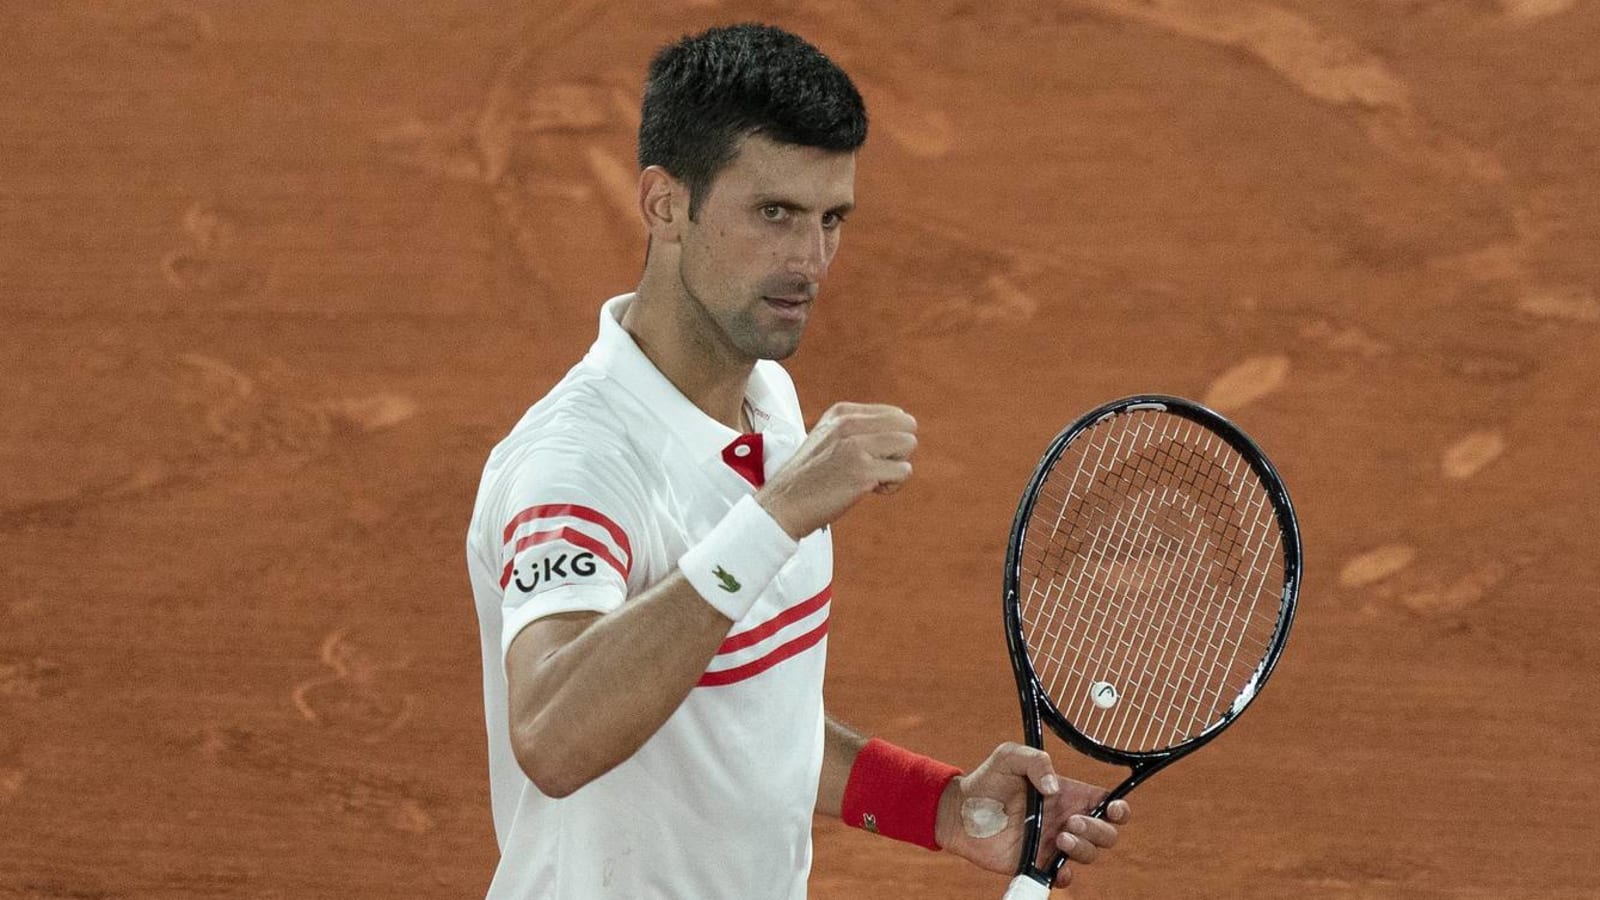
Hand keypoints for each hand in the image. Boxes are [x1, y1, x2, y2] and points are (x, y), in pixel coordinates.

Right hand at [756, 402, 916, 537]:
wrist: (783, 505)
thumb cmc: (810, 478)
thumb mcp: (829, 437)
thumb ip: (859, 428)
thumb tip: (904, 430)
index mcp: (842, 412)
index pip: (895, 414)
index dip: (889, 439)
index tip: (867, 455)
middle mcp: (849, 423)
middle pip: (908, 425)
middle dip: (898, 449)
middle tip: (875, 466)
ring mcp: (855, 446)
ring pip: (909, 444)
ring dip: (896, 467)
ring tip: (870, 477)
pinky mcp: (862, 471)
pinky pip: (904, 471)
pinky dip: (891, 486)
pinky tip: (868, 490)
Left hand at [936, 742, 1129, 889]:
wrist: (958, 811)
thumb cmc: (987, 781)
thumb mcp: (1010, 757)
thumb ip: (1036, 761)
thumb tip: (1054, 789)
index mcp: (1066, 795)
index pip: (1106, 804)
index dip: (1119, 809)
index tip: (1113, 809)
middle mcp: (1065, 820)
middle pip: (1106, 834)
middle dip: (1099, 830)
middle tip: (1071, 823)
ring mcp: (1053, 844)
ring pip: (1090, 855)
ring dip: (1084, 849)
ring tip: (1059, 837)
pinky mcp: (1037, 863)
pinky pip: (1063, 877)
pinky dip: (1065, 875)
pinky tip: (1054, 864)